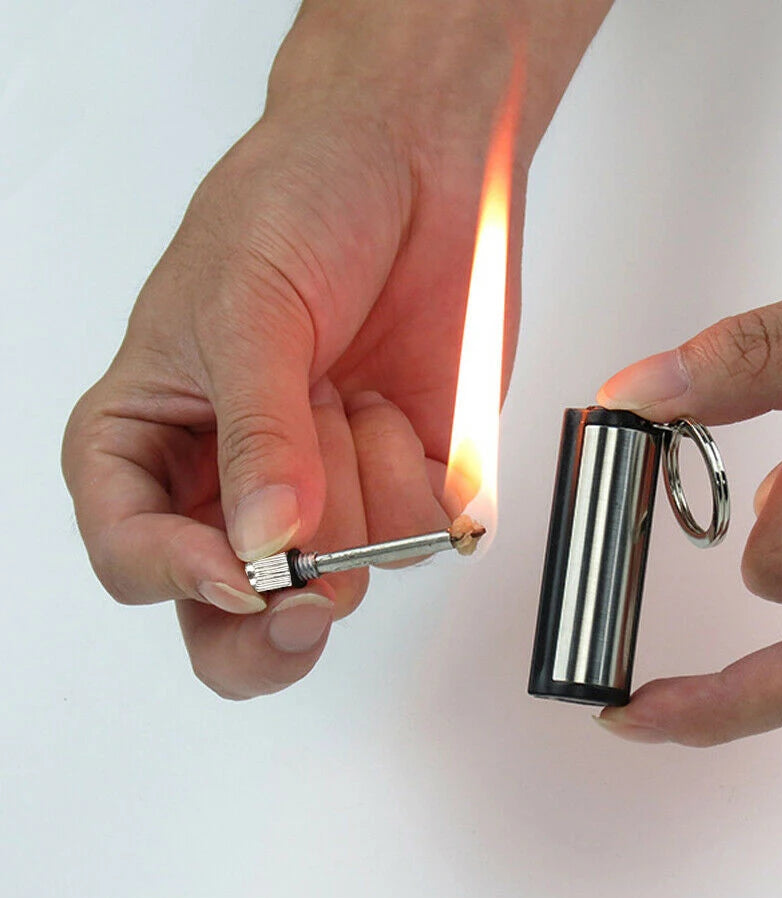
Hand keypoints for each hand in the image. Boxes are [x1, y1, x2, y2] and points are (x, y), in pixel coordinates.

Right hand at [61, 0, 609, 698]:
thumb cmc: (296, 201)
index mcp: (151, 441)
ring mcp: (325, 491)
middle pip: (234, 623)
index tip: (242, 571)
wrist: (413, 160)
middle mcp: (234, 483)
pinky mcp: (404, 481)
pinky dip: (414, 469)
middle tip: (304, 595)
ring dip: (352, 482)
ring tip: (347, 386)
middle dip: (273, 624)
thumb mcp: (246, 308)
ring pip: (342, 578)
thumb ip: (257, 433)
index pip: (133, 557)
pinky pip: (418, 534)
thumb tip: (267, 541)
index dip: (180, 580)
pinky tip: (395, 399)